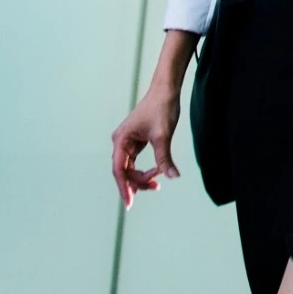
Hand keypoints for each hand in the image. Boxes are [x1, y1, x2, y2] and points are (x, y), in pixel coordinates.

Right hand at [111, 84, 180, 207]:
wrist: (166, 90)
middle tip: (156, 187)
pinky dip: (144, 169)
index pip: (119, 170)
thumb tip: (173, 176)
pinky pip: (136, 161)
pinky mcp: (135, 141)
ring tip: (156, 184)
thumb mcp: (163, 136)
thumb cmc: (162, 108)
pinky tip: (154, 175)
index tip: (129, 203)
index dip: (124, 188)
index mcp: (121, 140)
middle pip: (125, 171)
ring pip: (130, 167)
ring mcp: (127, 142)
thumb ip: (165, 158)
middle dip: (138, 182)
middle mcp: (120, 142)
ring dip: (142, 177)